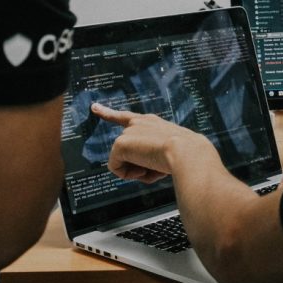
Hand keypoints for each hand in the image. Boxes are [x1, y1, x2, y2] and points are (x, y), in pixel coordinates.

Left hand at [91, 103, 215, 182]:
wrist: (188, 153)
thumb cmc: (187, 155)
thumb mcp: (172, 152)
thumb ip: (155, 156)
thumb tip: (143, 169)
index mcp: (152, 123)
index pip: (126, 117)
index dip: (108, 113)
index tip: (94, 107)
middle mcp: (139, 123)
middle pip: (125, 150)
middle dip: (137, 166)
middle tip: (157, 167)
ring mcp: (129, 132)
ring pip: (124, 161)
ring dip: (138, 171)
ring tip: (155, 167)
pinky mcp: (121, 143)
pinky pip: (116, 168)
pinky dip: (128, 175)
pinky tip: (144, 170)